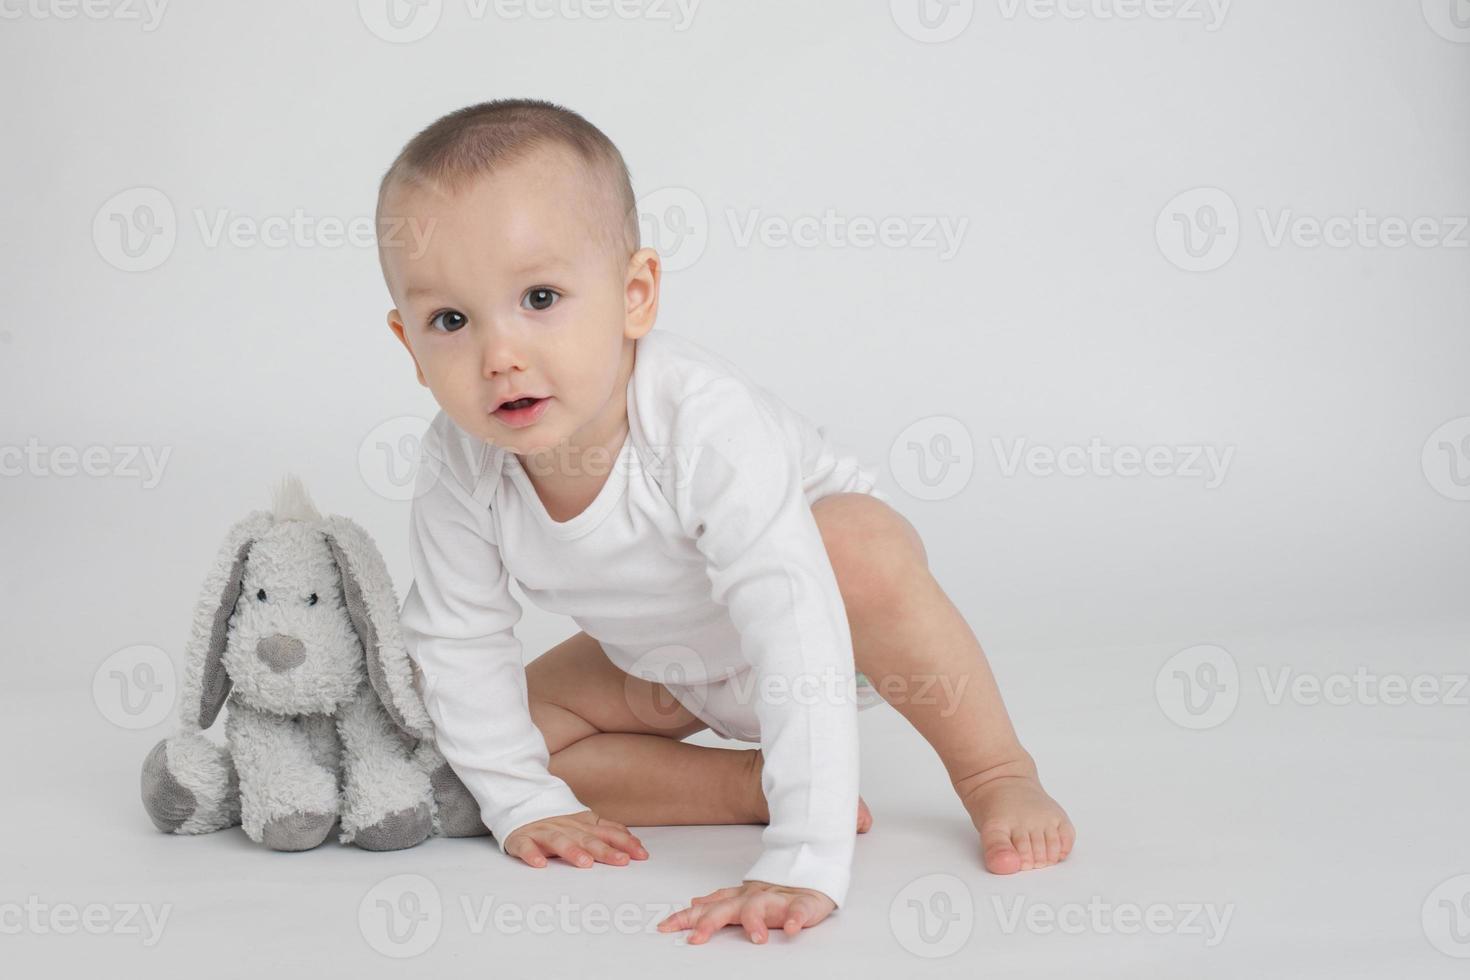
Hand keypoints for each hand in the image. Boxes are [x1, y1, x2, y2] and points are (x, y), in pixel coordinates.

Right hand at [501, 809, 647, 868]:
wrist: (519, 801)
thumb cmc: (556, 820)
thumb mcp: (584, 823)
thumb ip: (608, 831)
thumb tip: (635, 842)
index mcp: (582, 824)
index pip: (607, 833)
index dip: (625, 843)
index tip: (641, 855)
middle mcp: (565, 826)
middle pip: (586, 838)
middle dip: (604, 850)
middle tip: (621, 861)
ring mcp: (542, 831)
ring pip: (558, 841)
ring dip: (572, 851)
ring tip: (585, 863)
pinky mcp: (521, 838)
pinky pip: (526, 846)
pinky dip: (532, 854)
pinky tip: (540, 864)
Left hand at [656, 880, 835, 943]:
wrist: (810, 872)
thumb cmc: (776, 890)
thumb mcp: (743, 897)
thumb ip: (718, 902)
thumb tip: (692, 904)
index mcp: (738, 899)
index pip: (707, 909)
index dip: (685, 918)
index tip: (664, 928)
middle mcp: (753, 898)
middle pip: (727, 909)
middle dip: (710, 923)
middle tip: (697, 939)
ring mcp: (777, 900)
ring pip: (762, 907)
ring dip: (756, 921)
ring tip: (757, 938)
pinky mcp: (802, 903)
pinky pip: (799, 910)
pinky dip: (796, 918)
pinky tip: (792, 928)